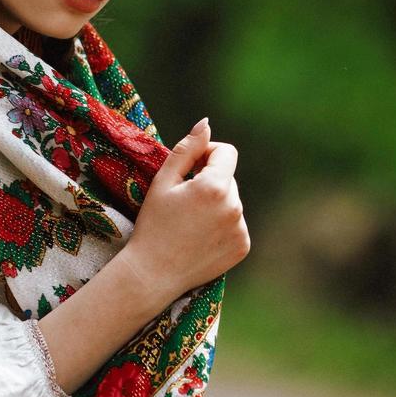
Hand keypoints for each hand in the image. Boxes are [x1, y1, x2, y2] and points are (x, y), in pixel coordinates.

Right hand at [122, 117, 249, 306]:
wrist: (153, 273)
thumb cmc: (153, 225)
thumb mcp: (162, 183)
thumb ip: (186, 150)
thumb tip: (206, 123)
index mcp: (215, 186)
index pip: (226, 152)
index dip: (207, 154)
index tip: (189, 169)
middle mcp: (235, 206)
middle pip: (227, 178)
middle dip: (208, 183)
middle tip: (182, 203)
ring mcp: (241, 228)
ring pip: (231, 202)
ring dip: (215, 204)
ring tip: (189, 223)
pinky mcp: (243, 246)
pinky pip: (235, 224)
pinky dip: (221, 225)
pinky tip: (199, 237)